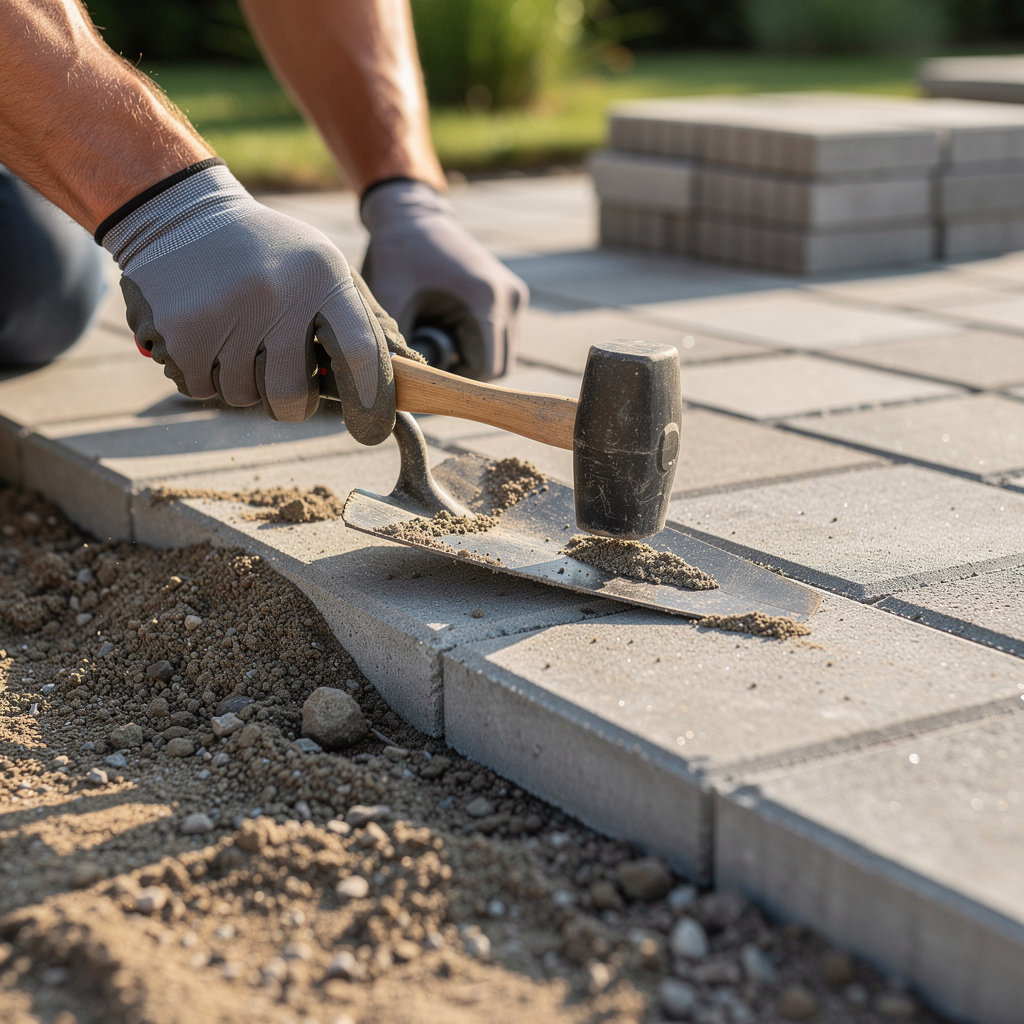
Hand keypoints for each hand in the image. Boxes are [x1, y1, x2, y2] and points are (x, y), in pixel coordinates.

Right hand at [100, 161, 417, 442]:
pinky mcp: (179, 330)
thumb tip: (413, 371)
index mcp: (322, 279)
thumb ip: (364, 321)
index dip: (371, 402)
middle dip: (292, 402)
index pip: (360, 354)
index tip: (370, 429)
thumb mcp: (324, 268)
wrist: (180, 213)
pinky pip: (201, 389)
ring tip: (236, 337)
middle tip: (283, 376)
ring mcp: (225, 313)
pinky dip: (203, 376)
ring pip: (243, 397)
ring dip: (242, 383)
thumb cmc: (270, 253)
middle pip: (293, 396)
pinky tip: (205, 335)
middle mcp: (276, 295)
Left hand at [360, 180, 528, 379]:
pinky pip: (498, 338)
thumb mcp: (390, 303)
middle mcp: (510, 298)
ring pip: (500, 355)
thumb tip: (401, 388)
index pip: (486, 369)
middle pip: (498, 367)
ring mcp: (514, 296)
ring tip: (435, 337)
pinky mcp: (510, 295)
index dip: (456, 382)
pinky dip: (474, 343)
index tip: (425, 375)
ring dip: (469, 358)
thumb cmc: (396, 255)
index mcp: (486, 299)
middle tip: (427, 360)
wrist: (411, 215)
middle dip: (463, 373)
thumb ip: (398, 348)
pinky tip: (446, 326)